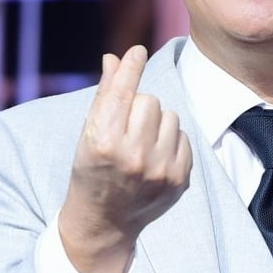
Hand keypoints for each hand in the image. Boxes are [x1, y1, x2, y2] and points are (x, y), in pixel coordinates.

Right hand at [58, 45, 191, 272]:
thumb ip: (105, 96)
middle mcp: (132, 156)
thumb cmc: (92, 170)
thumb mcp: (88, 135)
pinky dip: (171, 142)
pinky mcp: (179, 179)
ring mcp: (159, 169)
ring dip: (157, 123)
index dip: (130, 69)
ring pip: (170, 116)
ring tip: (141, 144)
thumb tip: (116, 58)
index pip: (121, 93)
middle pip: (149, 101)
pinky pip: (184, 137)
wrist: (105, 222)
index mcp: (103, 142)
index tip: (138, 51)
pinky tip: (155, 157)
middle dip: (139, 107)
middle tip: (127, 129)